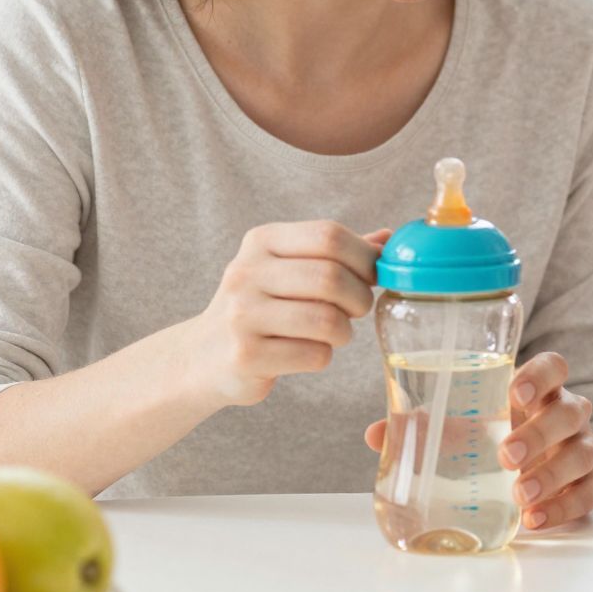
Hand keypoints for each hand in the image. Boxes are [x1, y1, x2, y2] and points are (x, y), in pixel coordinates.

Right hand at [193, 221, 389, 406]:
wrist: (202, 356)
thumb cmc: (261, 307)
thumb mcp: (288, 268)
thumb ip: (336, 252)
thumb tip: (389, 240)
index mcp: (261, 241)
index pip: (329, 235)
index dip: (363, 257)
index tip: (371, 276)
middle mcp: (246, 272)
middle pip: (331, 277)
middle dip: (359, 298)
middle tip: (356, 310)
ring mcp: (242, 314)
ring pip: (327, 320)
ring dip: (343, 332)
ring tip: (333, 333)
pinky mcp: (245, 355)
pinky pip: (314, 355)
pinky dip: (323, 356)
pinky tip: (306, 353)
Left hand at [362, 352, 592, 531]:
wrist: (555, 466)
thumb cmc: (503, 434)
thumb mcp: (471, 425)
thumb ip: (430, 425)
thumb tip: (377, 434)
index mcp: (539, 390)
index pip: (554, 366)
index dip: (540, 375)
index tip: (515, 391)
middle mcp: (567, 413)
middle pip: (570, 410)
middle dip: (539, 432)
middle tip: (506, 456)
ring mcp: (585, 447)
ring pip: (584, 451)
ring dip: (552, 474)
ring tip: (519, 495)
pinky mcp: (592, 482)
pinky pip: (591, 492)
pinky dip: (564, 507)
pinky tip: (535, 519)